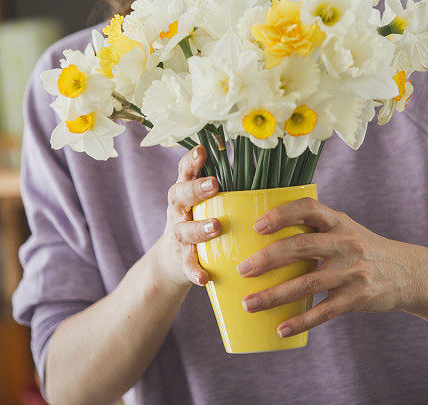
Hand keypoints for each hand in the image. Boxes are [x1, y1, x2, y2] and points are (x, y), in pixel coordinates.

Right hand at [155, 145, 220, 287]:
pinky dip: (195, 271)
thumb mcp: (202, 199)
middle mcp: (178, 211)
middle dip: (196, 189)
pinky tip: (204, 277)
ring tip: (216, 226)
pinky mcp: (182, 260)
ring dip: (199, 228)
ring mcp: (179, 236)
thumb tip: (256, 155)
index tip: (202, 151)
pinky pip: (188, 266)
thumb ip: (218, 182)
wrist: (171, 260)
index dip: (191, 160)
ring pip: (185, 230)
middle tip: (215, 184)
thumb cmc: (197, 220)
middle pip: (180, 195)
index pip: (185, 171)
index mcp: (185, 193)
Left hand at [236, 198, 427, 337]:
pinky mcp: (357, 297)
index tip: (257, 226)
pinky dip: (300, 322)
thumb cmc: (363, 248)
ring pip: (306, 284)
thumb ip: (315, 229)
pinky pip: (323, 312)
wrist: (407, 272)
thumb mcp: (345, 229)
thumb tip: (263, 235)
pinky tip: (281, 329)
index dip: (281, 214)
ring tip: (249, 304)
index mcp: (339, 221)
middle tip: (243, 270)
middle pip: (301, 247)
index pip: (308, 208)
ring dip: (274, 296)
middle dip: (267, 259)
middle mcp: (345, 243)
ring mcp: (352, 271)